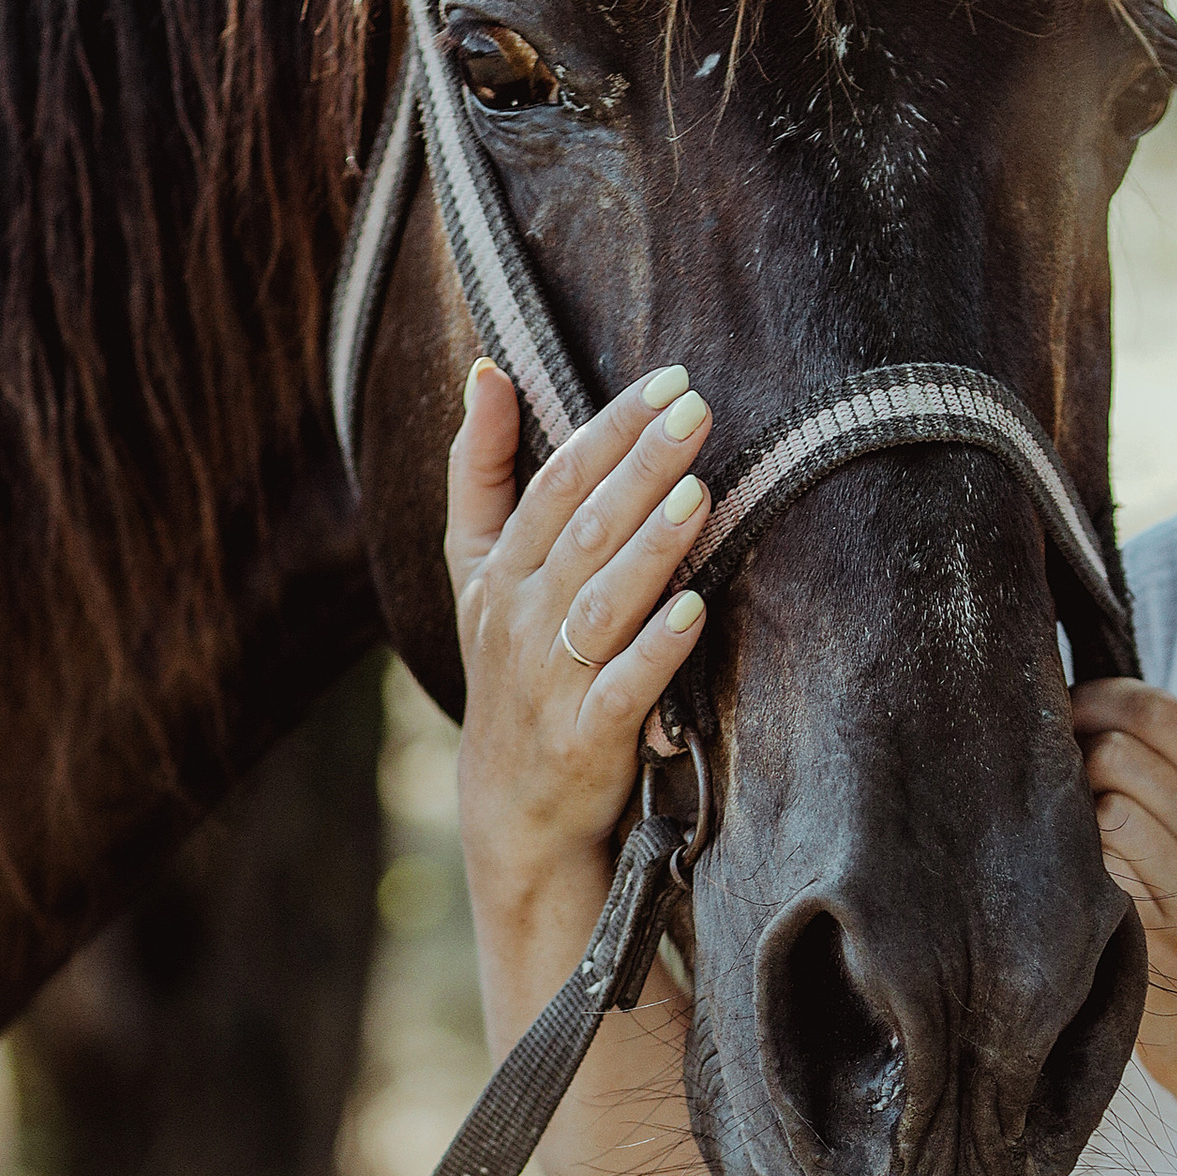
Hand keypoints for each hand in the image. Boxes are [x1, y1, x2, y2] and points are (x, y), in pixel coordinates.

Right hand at [446, 360, 713, 898]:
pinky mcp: (586, 740)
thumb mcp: (478, 570)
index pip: (556, 483)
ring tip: (699, 494)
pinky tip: (695, 611)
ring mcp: (552, 681)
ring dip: (651, 548)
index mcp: (501, 571)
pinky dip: (657, 651)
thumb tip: (488, 371)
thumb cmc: (511, 668)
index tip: (668, 383)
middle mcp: (521, 619)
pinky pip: (624, 688)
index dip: (611, 430)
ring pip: (604, 602)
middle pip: (584, 530)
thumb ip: (481, 471)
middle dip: (641, 468)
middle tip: (695, 413)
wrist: (512, 804)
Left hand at [1071, 678, 1176, 1153]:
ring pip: (1105, 808)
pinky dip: (1074, 877)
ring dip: (1067, 825)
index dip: (1094, 701)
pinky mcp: (1166, 938)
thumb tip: (1082, 721)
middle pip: (1116, 751)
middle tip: (1048, 798)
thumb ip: (1172, 783)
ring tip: (1062, 853)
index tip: (1061, 722)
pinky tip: (1068, 897)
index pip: (1157, 708)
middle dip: (1068, 767)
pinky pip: (1101, 875)